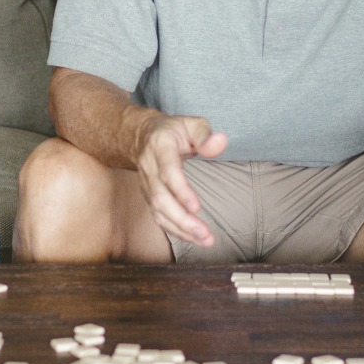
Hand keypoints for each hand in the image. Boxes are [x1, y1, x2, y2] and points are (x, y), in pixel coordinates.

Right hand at [134, 115, 227, 246]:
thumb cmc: (173, 130)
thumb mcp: (192, 123)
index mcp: (160, 147)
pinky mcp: (150, 196)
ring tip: (204, 240)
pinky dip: (176, 230)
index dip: (180, 191)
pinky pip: (159, 217)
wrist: (142, 136)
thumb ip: (205, 135)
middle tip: (204, 234)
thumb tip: (220, 142)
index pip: (168, 172)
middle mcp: (149, 168)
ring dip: (180, 230)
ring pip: (158, 212)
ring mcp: (147, 184)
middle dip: (182, 220)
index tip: (196, 208)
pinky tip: (193, 237)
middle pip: (160, 199)